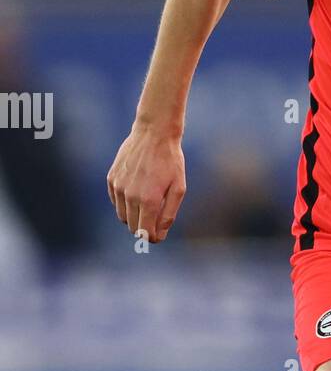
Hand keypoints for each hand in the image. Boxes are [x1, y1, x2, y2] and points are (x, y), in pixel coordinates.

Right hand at [107, 124, 185, 241]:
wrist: (153, 133)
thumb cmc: (170, 161)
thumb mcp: (178, 188)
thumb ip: (169, 214)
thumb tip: (160, 235)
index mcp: (148, 201)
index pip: (145, 233)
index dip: (153, 238)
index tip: (160, 234)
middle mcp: (130, 196)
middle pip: (133, 227)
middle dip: (145, 228)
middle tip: (156, 218)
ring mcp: (118, 187)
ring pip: (122, 216)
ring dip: (134, 216)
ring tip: (148, 202)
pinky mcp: (111, 179)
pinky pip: (116, 202)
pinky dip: (125, 203)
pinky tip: (137, 192)